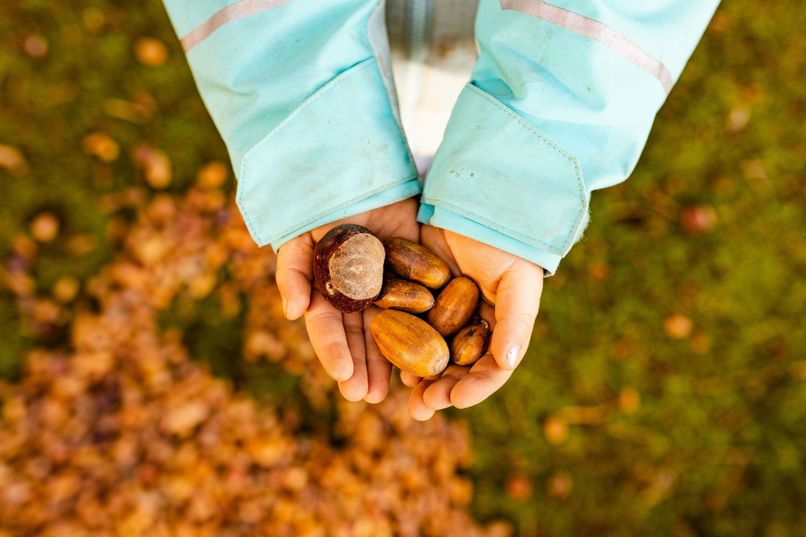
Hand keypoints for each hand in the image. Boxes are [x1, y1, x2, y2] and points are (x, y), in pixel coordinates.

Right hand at [276, 199, 419, 403]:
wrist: (359, 173)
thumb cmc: (322, 206)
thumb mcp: (299, 237)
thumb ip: (292, 273)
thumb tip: (294, 314)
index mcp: (330, 291)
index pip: (330, 330)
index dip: (335, 354)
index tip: (343, 379)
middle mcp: (359, 295)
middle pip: (361, 338)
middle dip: (363, 368)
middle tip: (367, 397)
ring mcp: (389, 286)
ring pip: (392, 329)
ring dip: (391, 360)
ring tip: (396, 389)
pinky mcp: (417, 273)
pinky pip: (421, 305)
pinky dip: (424, 330)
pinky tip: (430, 353)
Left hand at [402, 226, 543, 419]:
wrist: (479, 202)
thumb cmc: (508, 245)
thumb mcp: (518, 281)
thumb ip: (516, 322)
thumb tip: (507, 363)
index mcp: (497, 329)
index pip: (489, 370)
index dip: (473, 388)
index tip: (453, 401)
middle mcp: (468, 326)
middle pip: (454, 368)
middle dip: (438, 391)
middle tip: (420, 409)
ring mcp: (440, 312)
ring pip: (426, 352)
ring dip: (414, 376)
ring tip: (401, 392)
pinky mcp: (413, 294)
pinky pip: (404, 323)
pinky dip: (395, 343)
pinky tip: (383, 357)